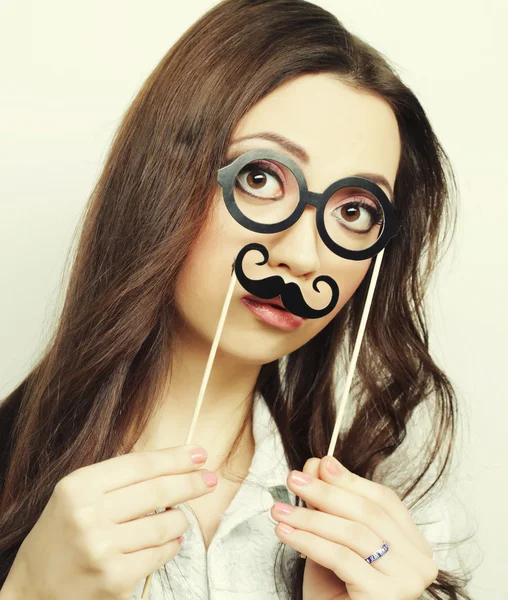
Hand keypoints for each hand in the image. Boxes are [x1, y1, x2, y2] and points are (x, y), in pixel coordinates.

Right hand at [12, 445, 216, 599]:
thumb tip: (174, 467)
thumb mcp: (78, 495)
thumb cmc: (63, 535)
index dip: (175, 458)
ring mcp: (103, 549)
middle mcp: (89, 515)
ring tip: (176, 518)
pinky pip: (161, 553)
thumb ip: (119, 479)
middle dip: (192, 483)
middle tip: (210, 478)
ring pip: (165, 523)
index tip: (200, 453)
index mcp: (79, 486)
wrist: (32, 591)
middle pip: (158, 490)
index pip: (141, 465)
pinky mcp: (115, 579)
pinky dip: (171, 545)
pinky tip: (168, 541)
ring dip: (179, 518)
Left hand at [270, 456, 438, 599]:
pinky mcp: (385, 597)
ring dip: (310, 517)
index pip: (384, 500)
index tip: (319, 464)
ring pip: (354, 533)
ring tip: (279, 510)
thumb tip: (317, 463)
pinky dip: (309, 541)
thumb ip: (328, 504)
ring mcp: (406, 582)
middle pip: (369, 513)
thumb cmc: (336, 590)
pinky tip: (285, 532)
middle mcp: (419, 562)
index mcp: (413, 543)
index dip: (350, 480)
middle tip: (293, 479)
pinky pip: (341, 558)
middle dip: (326, 492)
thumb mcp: (331, 539)